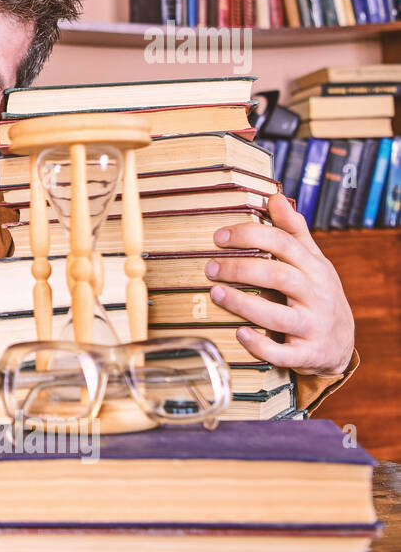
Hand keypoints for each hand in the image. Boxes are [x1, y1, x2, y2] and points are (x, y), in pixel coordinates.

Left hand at [206, 192, 354, 376]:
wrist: (341, 346)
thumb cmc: (318, 296)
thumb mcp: (313, 262)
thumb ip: (294, 231)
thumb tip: (275, 196)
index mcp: (315, 269)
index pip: (284, 244)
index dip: (250, 236)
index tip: (218, 236)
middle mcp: (317, 296)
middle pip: (279, 276)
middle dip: (241, 269)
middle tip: (210, 267)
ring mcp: (313, 327)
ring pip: (278, 315)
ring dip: (243, 304)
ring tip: (215, 293)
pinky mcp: (307, 355)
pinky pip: (284, 354)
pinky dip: (261, 345)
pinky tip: (239, 333)